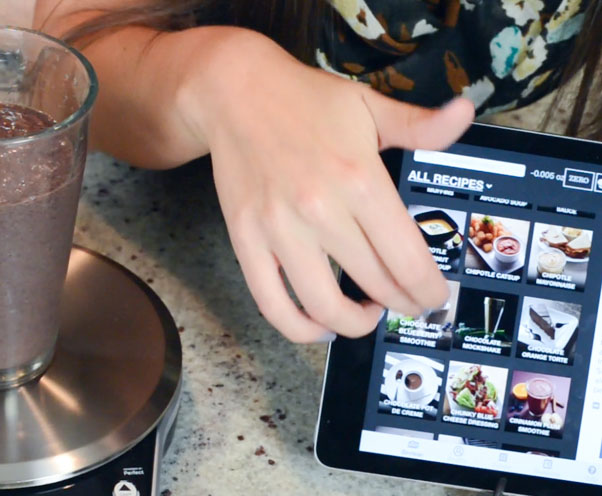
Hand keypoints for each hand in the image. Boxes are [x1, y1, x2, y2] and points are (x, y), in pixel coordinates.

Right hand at [179, 31, 473, 342]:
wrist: (235, 93)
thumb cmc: (305, 100)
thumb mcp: (369, 105)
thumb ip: (419, 124)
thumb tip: (464, 114)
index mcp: (360, 180)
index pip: (408, 260)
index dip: (428, 290)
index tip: (434, 297)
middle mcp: (321, 211)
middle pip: (376, 286)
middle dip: (404, 305)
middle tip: (410, 304)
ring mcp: (279, 231)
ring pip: (325, 307)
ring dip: (356, 323)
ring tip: (367, 314)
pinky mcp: (246, 241)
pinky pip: (273, 304)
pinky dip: (300, 328)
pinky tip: (320, 325)